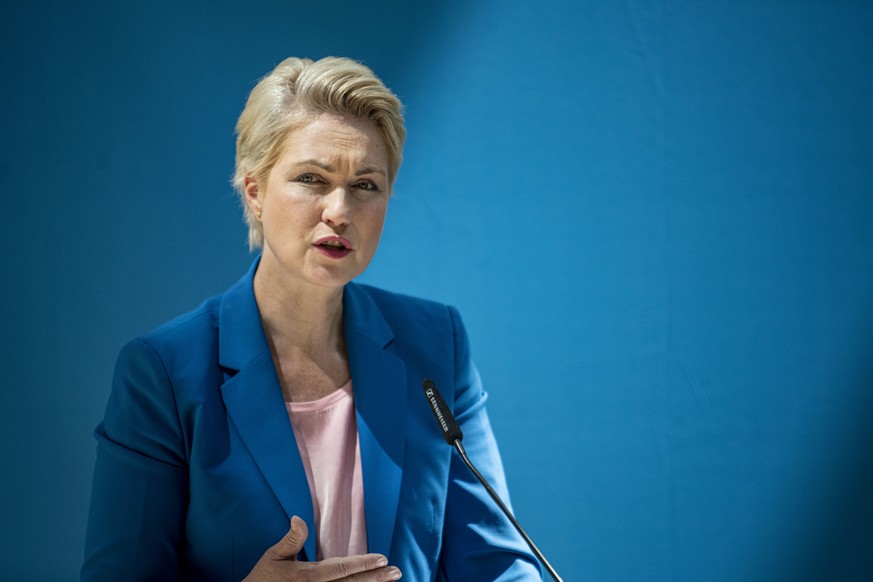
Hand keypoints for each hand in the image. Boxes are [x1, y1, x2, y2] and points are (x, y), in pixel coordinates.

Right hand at [244, 516, 401, 580]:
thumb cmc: (263, 577)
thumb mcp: (273, 555)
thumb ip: (291, 539)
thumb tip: (299, 518)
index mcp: (308, 576)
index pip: (341, 568)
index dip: (363, 563)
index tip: (383, 558)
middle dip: (376, 578)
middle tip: (397, 572)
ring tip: (391, 580)